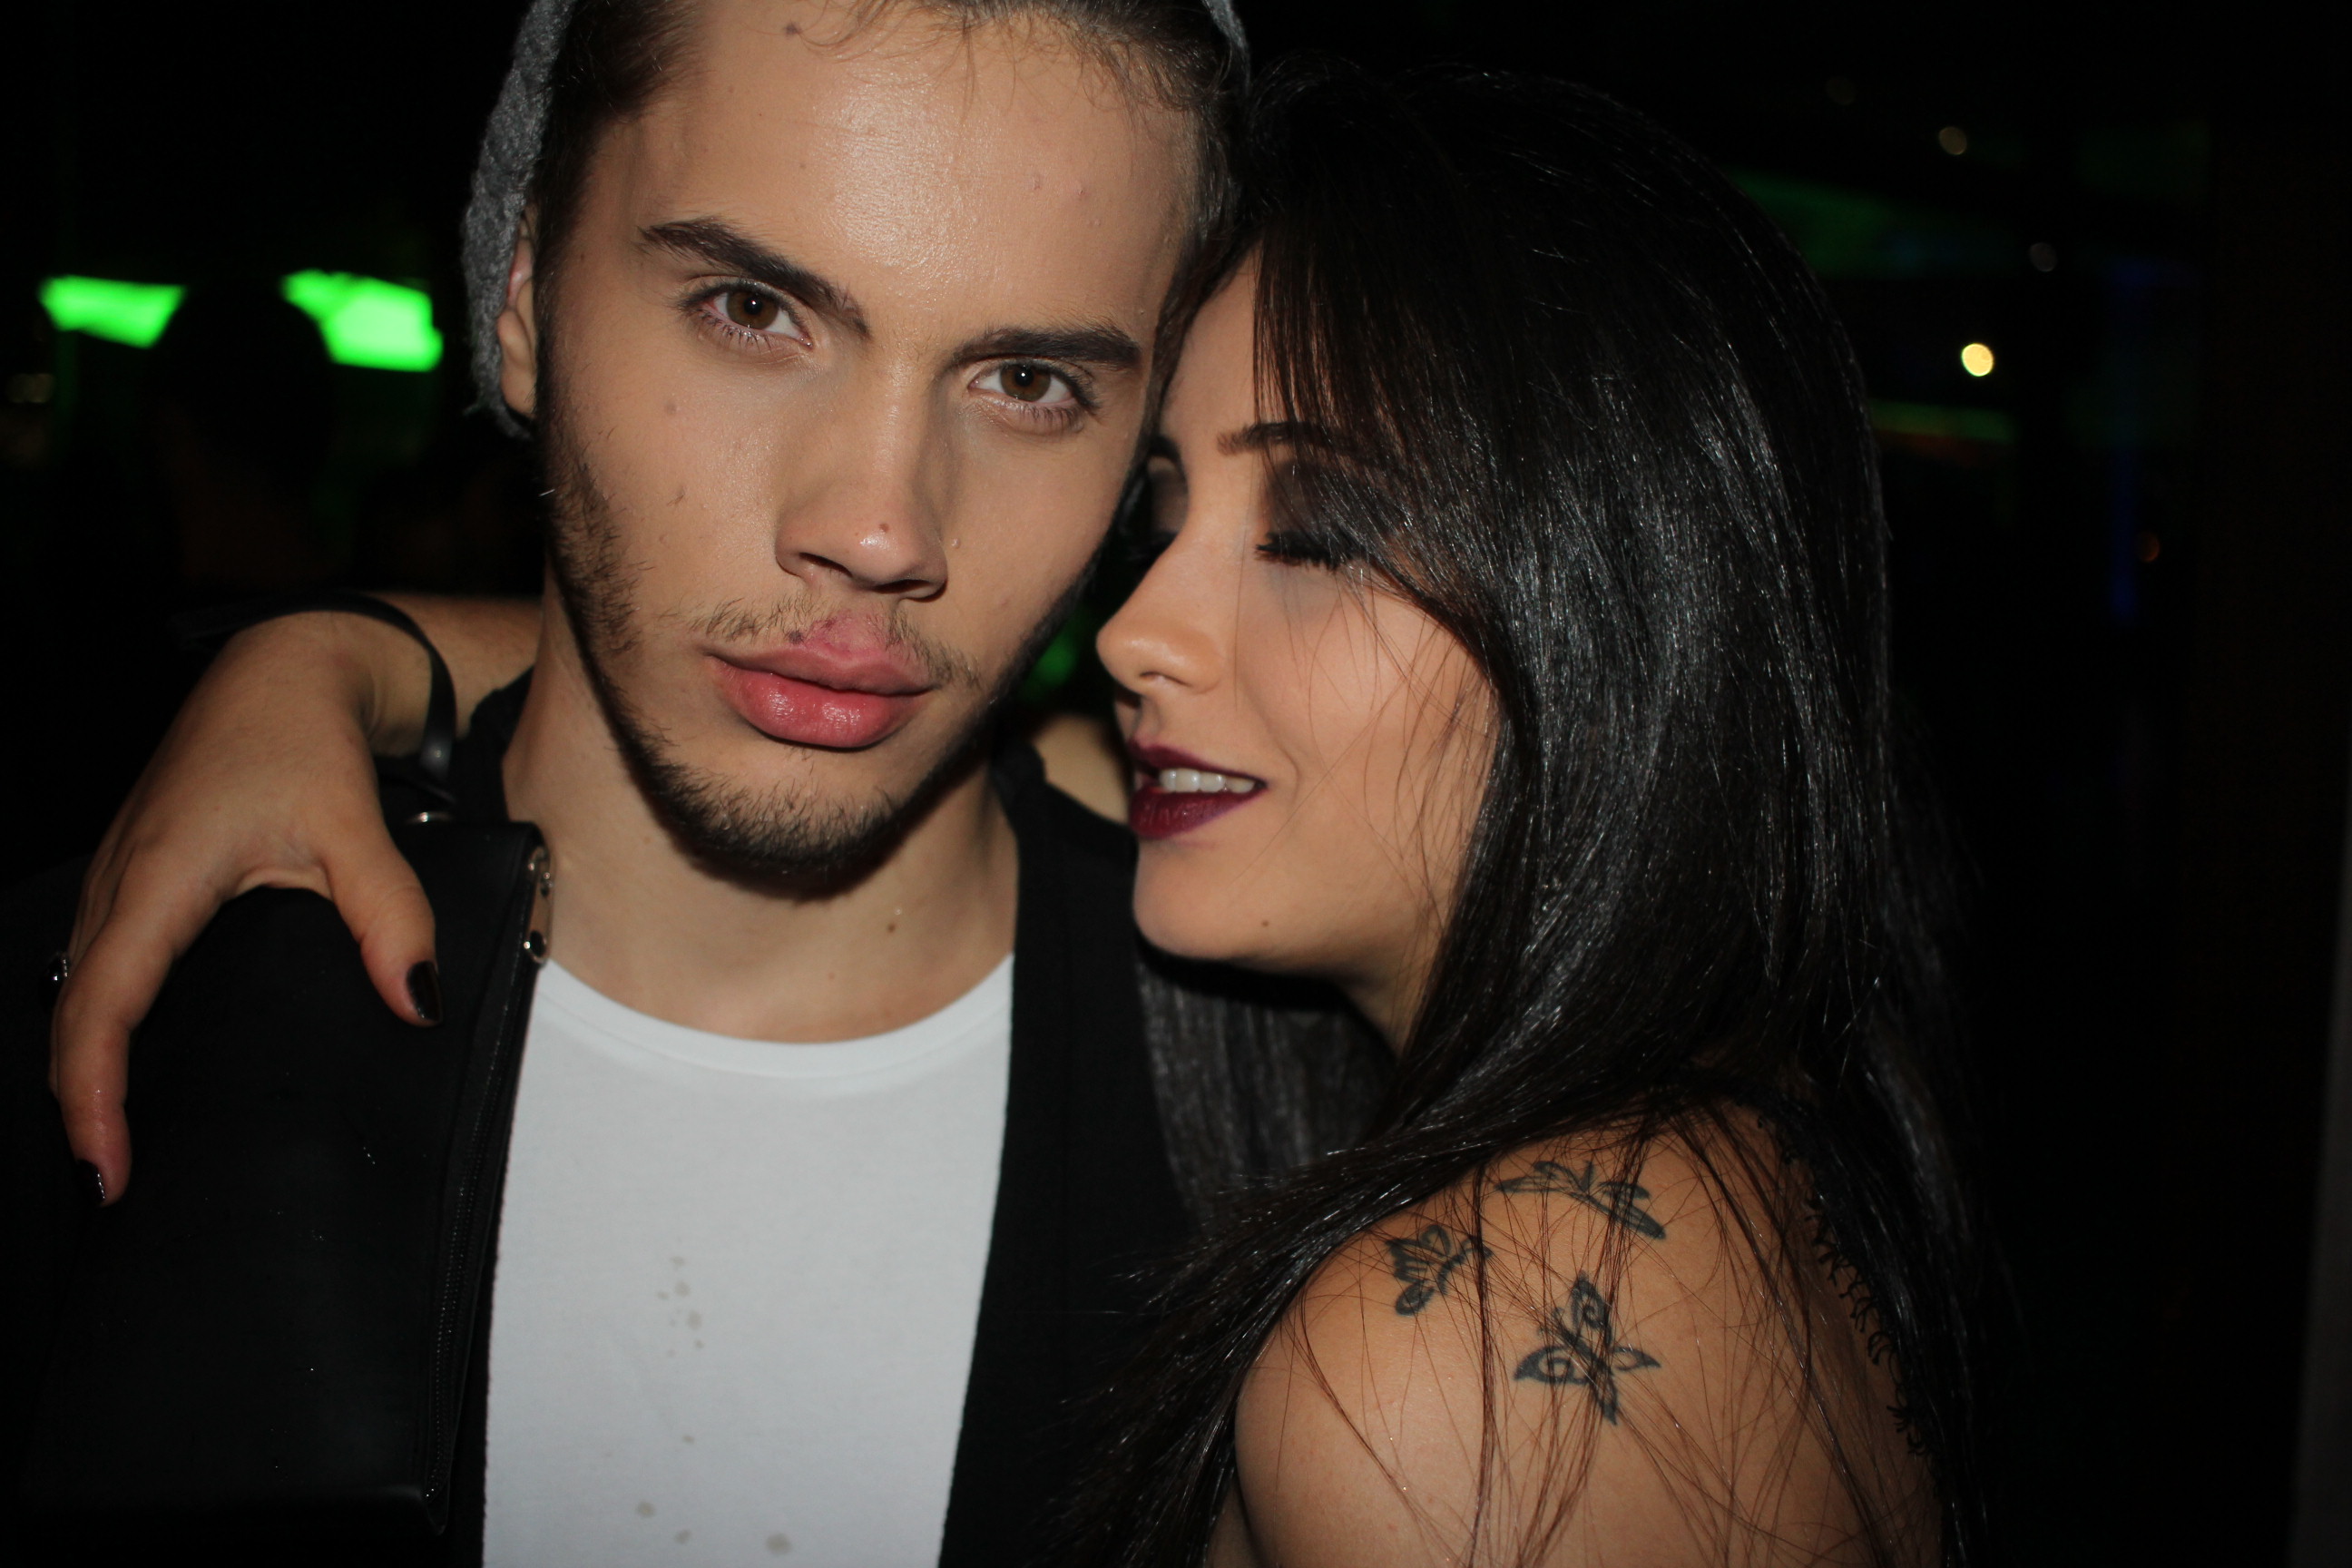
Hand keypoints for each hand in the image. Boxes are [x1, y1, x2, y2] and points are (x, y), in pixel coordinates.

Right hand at [51, 612, 441, 1203]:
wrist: (282, 673)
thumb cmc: (306, 739)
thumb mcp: (357, 827)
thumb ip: (389, 915)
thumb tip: (414, 1001)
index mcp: (160, 878)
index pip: (104, 1008)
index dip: (93, 1095)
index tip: (106, 1164)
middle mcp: (119, 884)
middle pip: (73, 1016)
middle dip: (80, 1105)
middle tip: (112, 1185)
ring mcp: (116, 881)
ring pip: (76, 993)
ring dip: (83, 1068)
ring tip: (114, 1149)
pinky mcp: (131, 881)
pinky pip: (98, 968)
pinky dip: (97, 1027)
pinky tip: (127, 1070)